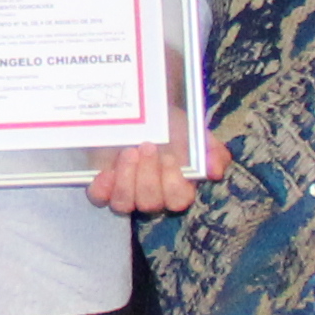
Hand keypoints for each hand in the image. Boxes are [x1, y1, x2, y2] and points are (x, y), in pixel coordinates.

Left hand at [89, 131, 219, 219]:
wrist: (141, 110)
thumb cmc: (171, 124)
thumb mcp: (195, 132)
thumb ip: (211, 150)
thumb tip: (215, 171)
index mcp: (177, 186)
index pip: (178, 200)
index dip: (173, 183)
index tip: (170, 157)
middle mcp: (151, 195)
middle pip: (150, 203)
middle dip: (148, 176)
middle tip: (147, 146)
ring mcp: (125, 191)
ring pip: (124, 204)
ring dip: (126, 179)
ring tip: (128, 152)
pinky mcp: (102, 185)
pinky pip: (99, 198)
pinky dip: (102, 188)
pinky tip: (106, 172)